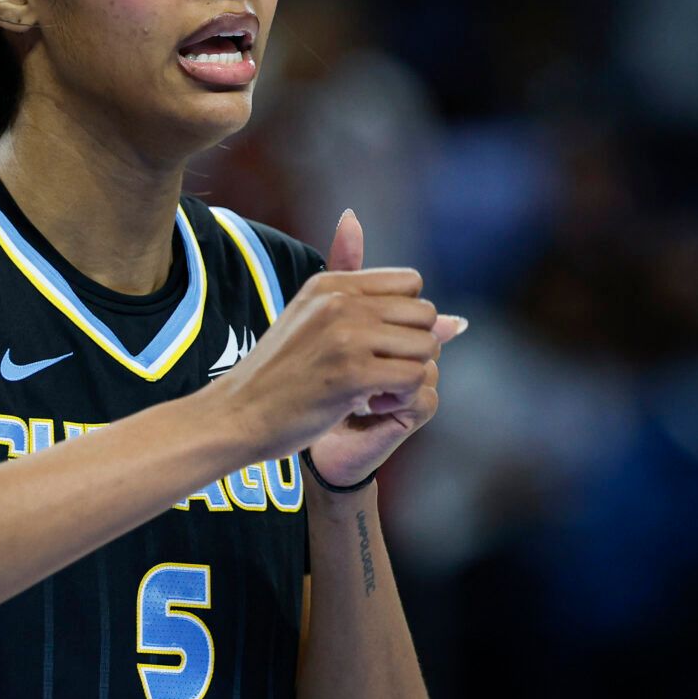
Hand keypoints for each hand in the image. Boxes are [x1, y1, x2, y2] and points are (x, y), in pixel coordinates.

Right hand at [305, 211, 464, 486]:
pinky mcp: (351, 374)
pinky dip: (400, 398)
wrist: (237, 415)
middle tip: (377, 373)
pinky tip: (368, 405)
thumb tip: (460, 321)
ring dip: (408, 375)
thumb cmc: (280, 376)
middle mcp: (339, 300)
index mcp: (330, 283)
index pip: (410, 283)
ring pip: (426, 346)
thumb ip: (376, 308)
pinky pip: (414, 378)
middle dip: (411, 348)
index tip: (374, 346)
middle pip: (425, 314)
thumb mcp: (315, 322)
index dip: (405, 319)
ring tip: (372, 391)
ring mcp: (345, 335)